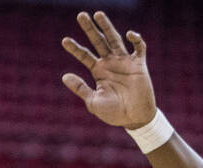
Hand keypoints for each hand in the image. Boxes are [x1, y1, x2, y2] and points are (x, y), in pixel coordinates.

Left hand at [61, 11, 156, 129]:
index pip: (84, 56)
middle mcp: (110, 63)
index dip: (75, 48)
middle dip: (89, 29)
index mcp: (98, 71)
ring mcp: (125, 61)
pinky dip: (136, 39)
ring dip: (107, 27)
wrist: (133, 118)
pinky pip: (139, 47)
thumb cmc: (113, 113)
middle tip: (80, 15)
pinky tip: (129, 35)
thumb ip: (80, 87)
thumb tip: (64, 75)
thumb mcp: (92, 101)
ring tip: (98, 14)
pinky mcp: (139, 63)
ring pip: (115, 39)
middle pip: (98, 41)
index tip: (64, 40)